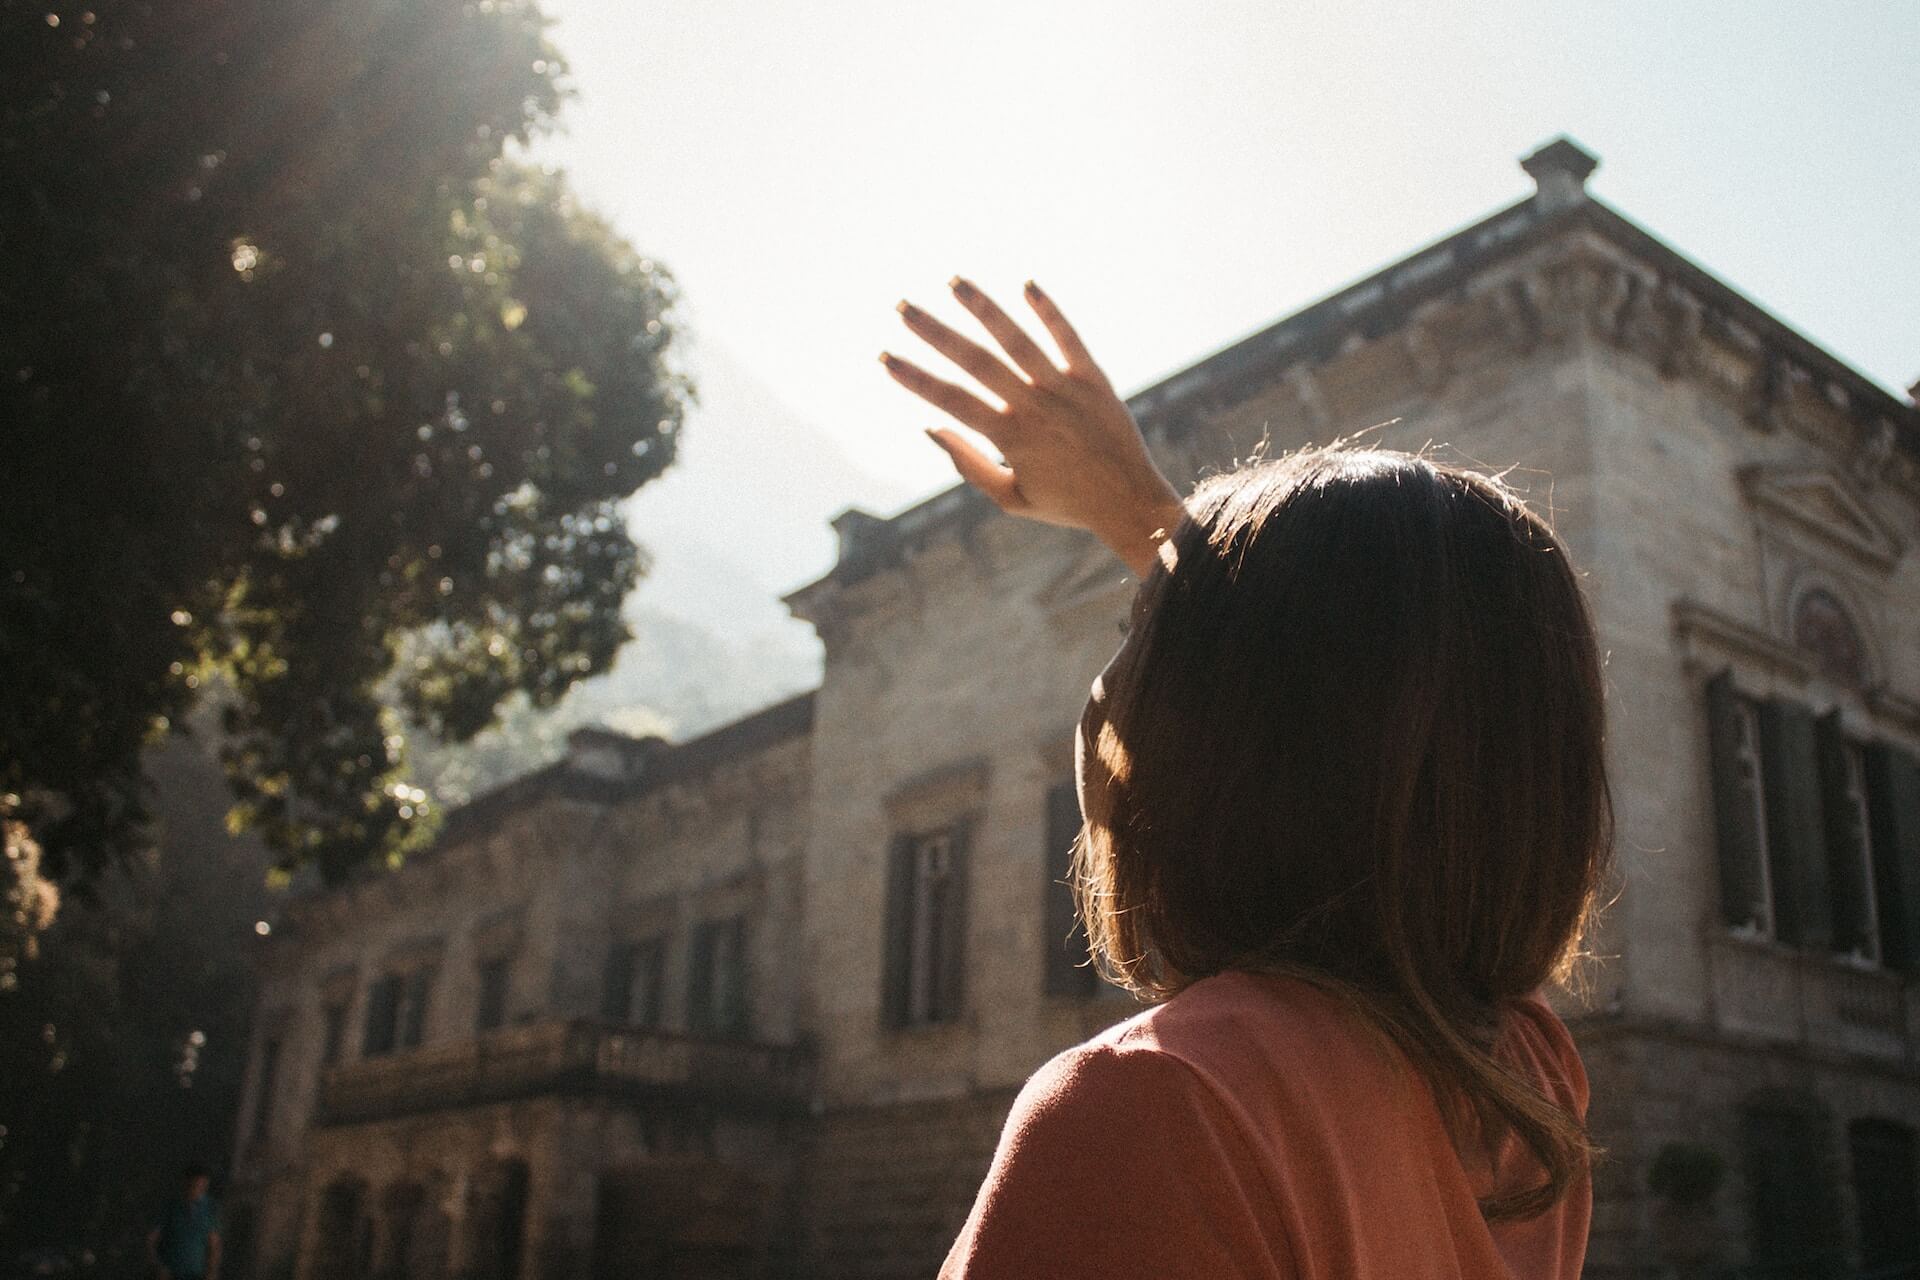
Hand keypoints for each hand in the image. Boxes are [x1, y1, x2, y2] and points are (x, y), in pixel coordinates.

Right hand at [881, 278, 1183, 577]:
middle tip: (903, 307)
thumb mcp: (1010, 497)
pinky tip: (1026, 284)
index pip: (951, 400)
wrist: (1130, 504)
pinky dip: (1049, 311)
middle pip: (975, 361)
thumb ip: (968, 464)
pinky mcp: (1094, 380)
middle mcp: (1034, 408)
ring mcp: (1065, 390)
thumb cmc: (1066, 503)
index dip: (914, 378)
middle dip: (934, 332)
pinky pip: (1069, 338)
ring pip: (1017, 340)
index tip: (885, 358)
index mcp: (1010, 438)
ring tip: (954, 282)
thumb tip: (930, 428)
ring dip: (983, 308)